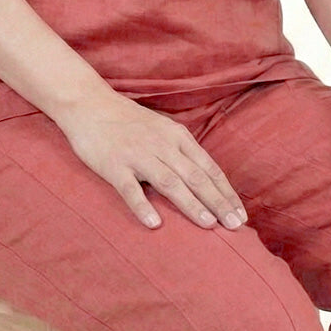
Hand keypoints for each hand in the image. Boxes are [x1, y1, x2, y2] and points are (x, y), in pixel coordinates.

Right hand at [57, 93, 249, 230]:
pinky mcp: (113, 165)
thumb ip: (181, 151)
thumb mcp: (162, 129)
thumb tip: (205, 180)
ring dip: (191, 204)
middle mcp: (162, 145)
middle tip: (236, 226)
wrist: (89, 104)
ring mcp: (138, 155)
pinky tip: (154, 224)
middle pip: (195, 176)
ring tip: (209, 225)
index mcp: (176, 137)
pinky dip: (142, 206)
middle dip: (218, 202)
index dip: (226, 192)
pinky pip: (129, 189)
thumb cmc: (128, 121)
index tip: (241, 214)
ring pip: (169, 182)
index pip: (208, 168)